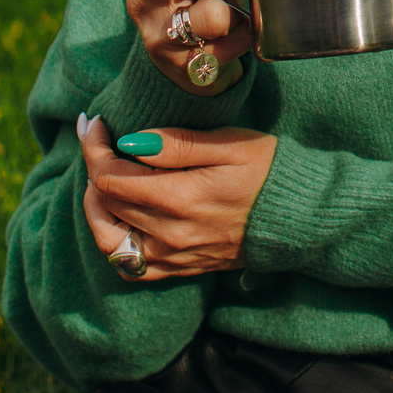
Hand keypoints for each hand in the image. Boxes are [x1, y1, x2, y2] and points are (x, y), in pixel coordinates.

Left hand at [76, 114, 275, 280]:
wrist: (299, 216)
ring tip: (104, 179)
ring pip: (108, 239)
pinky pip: (130, 265)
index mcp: (181, 199)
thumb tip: (131, 141)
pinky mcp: (180, 268)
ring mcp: (174, 257)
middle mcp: (171, 234)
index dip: (93, 147)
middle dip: (94, 166)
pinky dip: (115, 241)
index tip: (95, 124)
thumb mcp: (230, 144)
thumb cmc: (268, 171)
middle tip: (100, 140)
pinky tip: (122, 215)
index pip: (110, 177)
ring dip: (97, 207)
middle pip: (105, 203)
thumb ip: (178, 142)